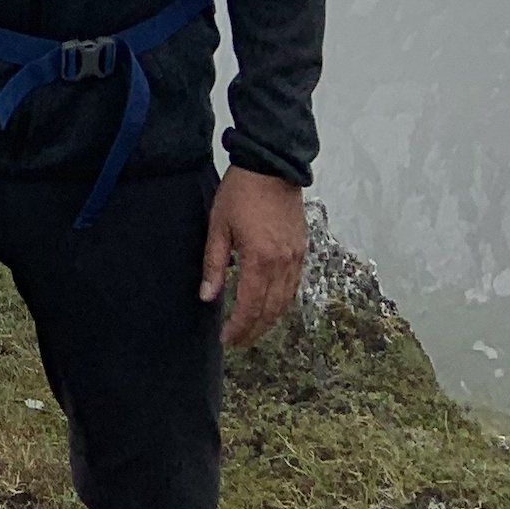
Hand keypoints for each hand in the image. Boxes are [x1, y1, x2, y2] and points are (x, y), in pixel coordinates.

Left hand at [202, 167, 307, 349]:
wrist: (272, 167)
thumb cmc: (240, 193)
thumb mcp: (218, 226)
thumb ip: (213, 263)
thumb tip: (207, 296)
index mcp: (260, 260)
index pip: (249, 306)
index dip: (239, 327)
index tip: (227, 338)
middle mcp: (282, 265)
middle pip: (270, 310)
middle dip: (254, 329)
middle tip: (238, 341)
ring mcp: (296, 258)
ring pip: (285, 301)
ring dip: (269, 320)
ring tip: (252, 329)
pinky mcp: (302, 250)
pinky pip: (293, 286)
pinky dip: (282, 302)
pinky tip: (270, 306)